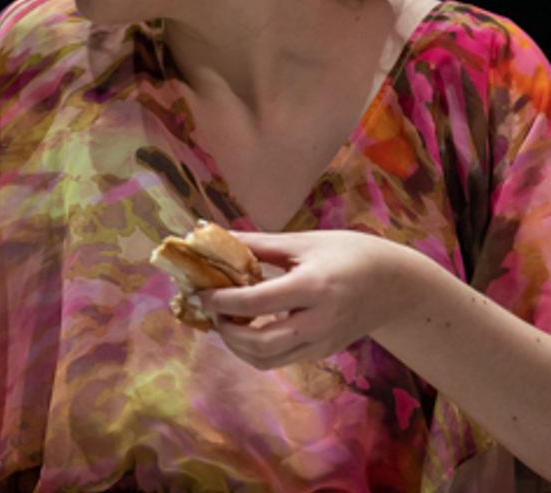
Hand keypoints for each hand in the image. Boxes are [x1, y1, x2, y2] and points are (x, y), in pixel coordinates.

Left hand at [202, 229, 424, 368]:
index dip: (222, 301)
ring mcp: (323, 342)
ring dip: (237, 346)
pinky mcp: (324, 352)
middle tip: (212, 309)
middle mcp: (319, 322)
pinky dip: (255, 350)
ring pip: (268, 360)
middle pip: (260, 342)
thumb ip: (256, 244)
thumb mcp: (302, 241)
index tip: (201, 292)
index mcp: (313, 287)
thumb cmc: (348, 253)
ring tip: (225, 321)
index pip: (256, 303)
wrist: (395, 284)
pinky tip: (246, 328)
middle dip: (226, 330)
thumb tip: (213, 235)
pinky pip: (281, 360)